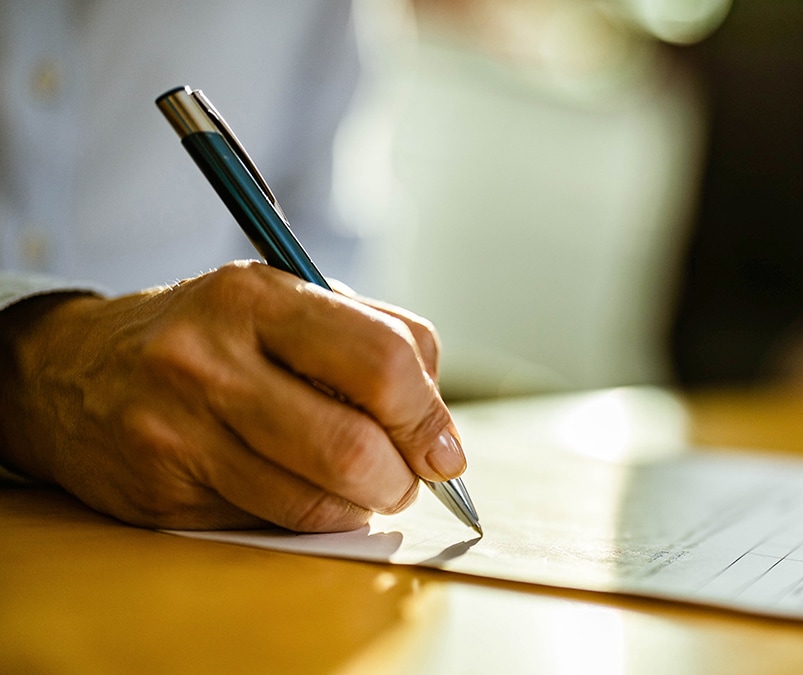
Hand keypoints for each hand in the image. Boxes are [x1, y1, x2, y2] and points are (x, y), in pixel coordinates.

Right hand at [0, 261, 464, 531]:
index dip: (428, 416)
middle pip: (352, 447)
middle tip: (407, 480)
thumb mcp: (284, 301)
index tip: (444, 448)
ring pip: (315, 500)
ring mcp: (179, 431)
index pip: (381, 361)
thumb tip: (439, 424)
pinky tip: (303, 491)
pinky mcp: (162, 492)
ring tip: (362, 487)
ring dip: (362, 506)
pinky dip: (311, 517)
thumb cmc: (208, 334)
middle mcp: (210, 360)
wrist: (69, 371)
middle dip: (402, 479)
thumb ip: (375, 339)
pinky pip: (271, 524)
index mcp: (256, 297)